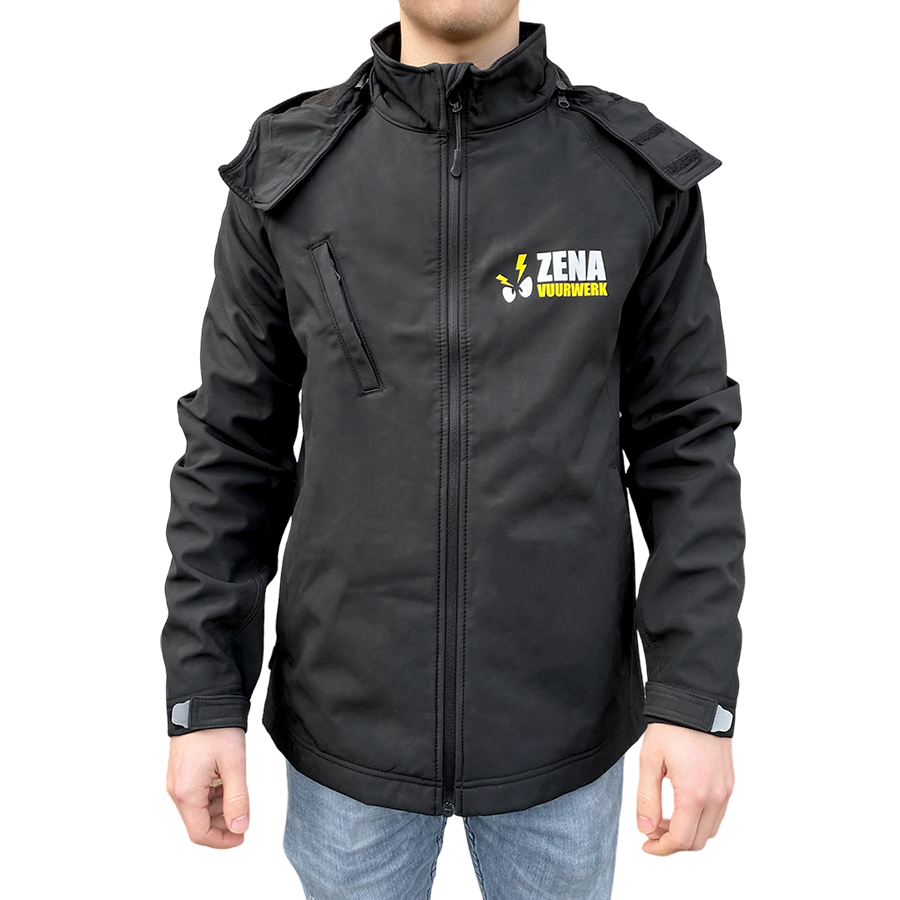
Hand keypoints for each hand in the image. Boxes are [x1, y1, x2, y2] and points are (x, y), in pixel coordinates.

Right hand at [166, 727, 249, 848]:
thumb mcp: (233, 765)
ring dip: (219, 807)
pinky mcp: (181, 771)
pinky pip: (196, 793)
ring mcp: (177, 779)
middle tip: (244, 812)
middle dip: (223, 822)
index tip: (241, 835)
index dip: (222, 840)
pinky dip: (213, 794)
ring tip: (238, 791)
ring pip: (198, 808)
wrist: (202, 699)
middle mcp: (176, 789)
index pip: (200, 833)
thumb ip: (237, 799)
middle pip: (198, 822)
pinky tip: (228, 781)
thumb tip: (240, 827)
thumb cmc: (215, 727)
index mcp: (186, 792)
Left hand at [636, 722, 733, 854]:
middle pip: (697, 841)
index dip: (661, 848)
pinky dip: (699, 819)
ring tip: (664, 816)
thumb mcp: (649, 761)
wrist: (696, 701)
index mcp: (694, 794)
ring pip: (709, 830)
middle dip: (672, 842)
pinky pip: (717, 814)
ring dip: (687, 831)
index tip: (646, 844)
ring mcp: (725, 790)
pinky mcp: (729, 782)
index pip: (681, 839)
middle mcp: (716, 796)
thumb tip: (645, 828)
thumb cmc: (672, 727)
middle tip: (651, 828)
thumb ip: (647, 798)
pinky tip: (681, 804)